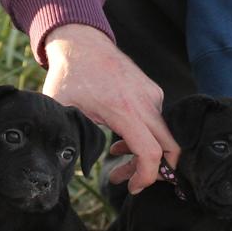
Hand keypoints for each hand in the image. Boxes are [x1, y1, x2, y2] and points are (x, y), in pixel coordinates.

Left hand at [42, 24, 176, 193]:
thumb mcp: (61, 110)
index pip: (150, 153)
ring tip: (115, 157)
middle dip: (152, 171)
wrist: (81, 42)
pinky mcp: (153, 91)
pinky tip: (119, 140)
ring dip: (143, 154)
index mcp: (124, 110)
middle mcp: (145, 102)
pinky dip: (143, 137)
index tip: (132, 188)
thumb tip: (69, 166)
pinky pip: (157, 122)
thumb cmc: (69, 76)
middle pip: (169, 148)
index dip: (146, 177)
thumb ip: (69, 138)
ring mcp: (152, 95)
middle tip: (127, 179)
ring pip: (162, 136)